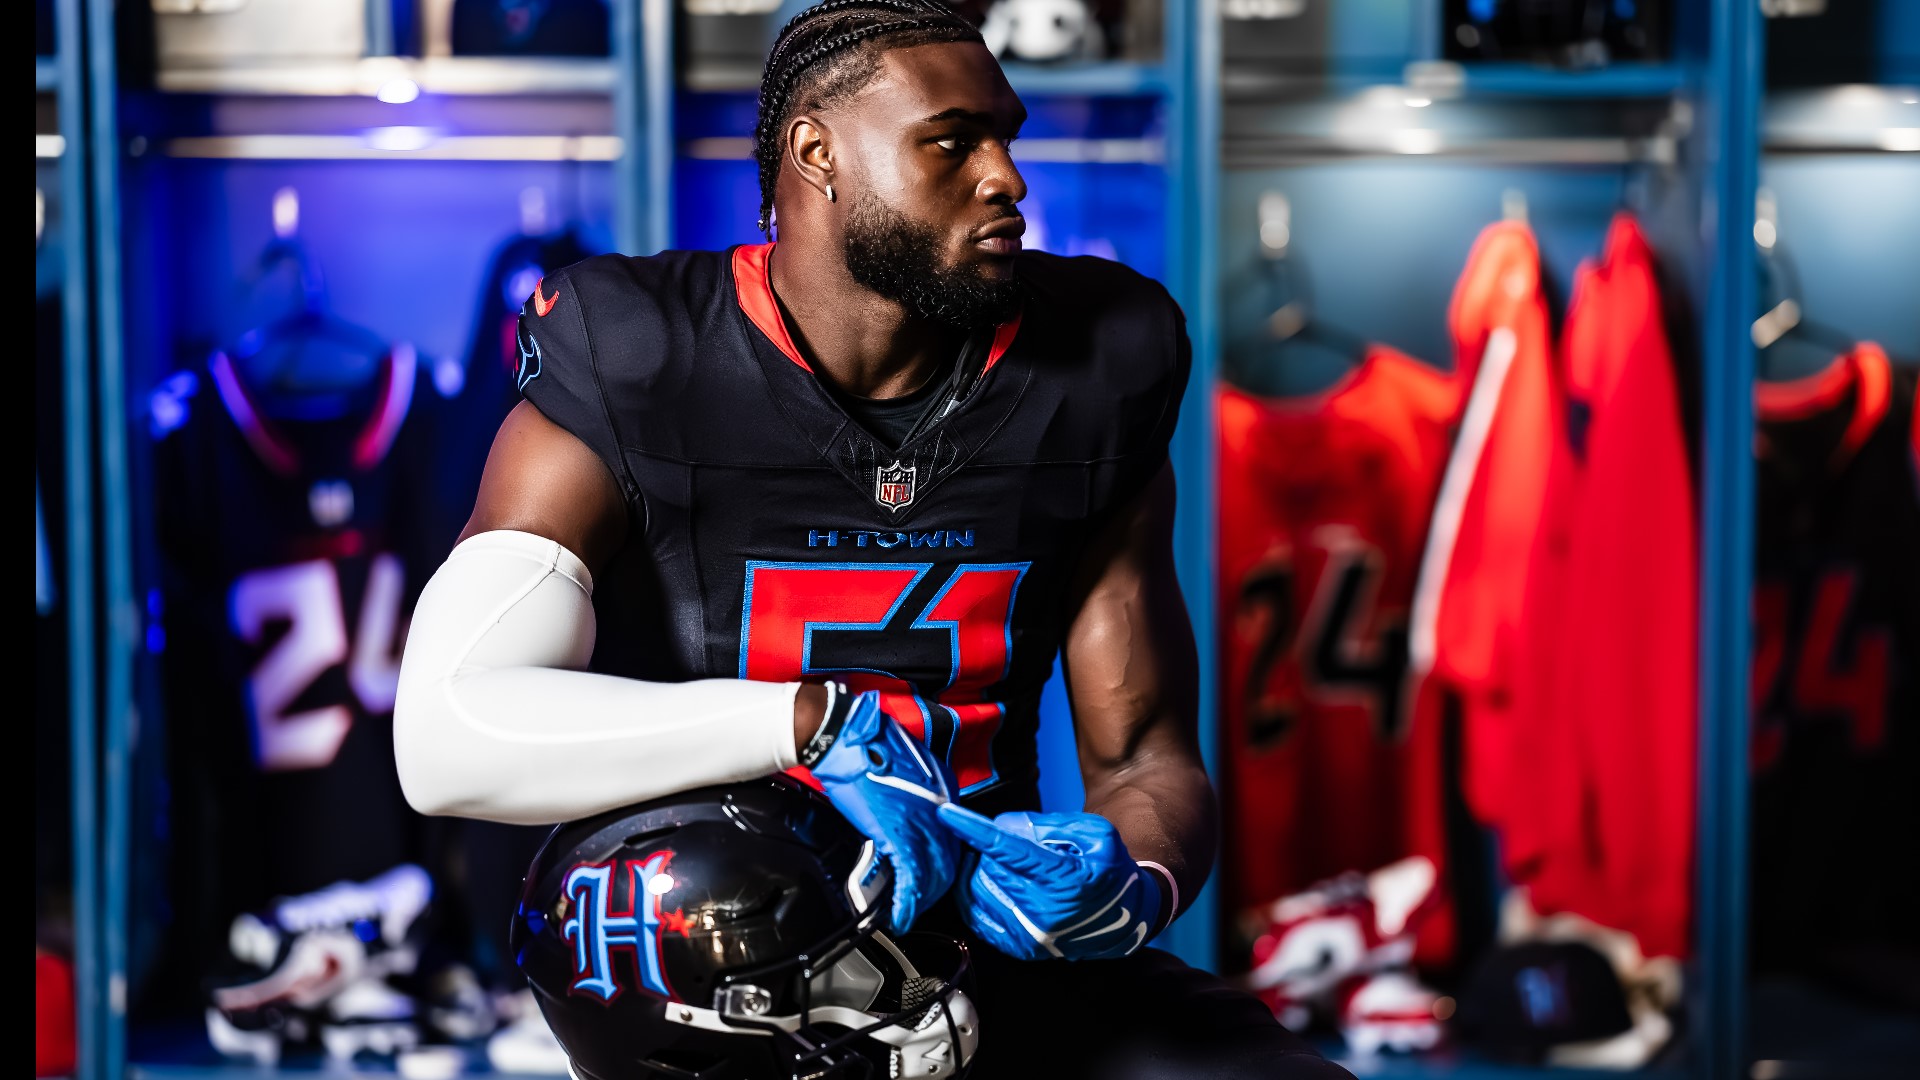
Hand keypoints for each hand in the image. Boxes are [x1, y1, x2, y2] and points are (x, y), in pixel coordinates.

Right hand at [811, 691, 960, 932]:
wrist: (845, 736)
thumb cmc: (864, 743)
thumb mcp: (900, 765)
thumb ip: (909, 793)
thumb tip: (900, 811)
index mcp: (945, 789)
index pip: (953, 837)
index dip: (941, 862)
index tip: (929, 876)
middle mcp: (943, 807)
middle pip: (950, 861)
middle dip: (935, 889)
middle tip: (917, 903)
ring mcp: (924, 821)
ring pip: (935, 875)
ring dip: (921, 900)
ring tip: (906, 913)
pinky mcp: (900, 834)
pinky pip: (912, 878)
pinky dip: (907, 902)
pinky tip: (899, 914)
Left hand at [939, 804, 1162, 961]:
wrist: (1129, 918)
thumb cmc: (1110, 870)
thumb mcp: (1093, 833)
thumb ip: (1047, 825)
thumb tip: (1002, 827)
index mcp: (1064, 878)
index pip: (1006, 849)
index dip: (973, 829)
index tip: (947, 813)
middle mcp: (1044, 911)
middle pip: (988, 867)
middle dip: (987, 848)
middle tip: (1007, 842)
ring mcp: (1031, 934)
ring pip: (977, 891)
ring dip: (979, 870)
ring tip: (1000, 863)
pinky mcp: (1022, 948)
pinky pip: (978, 917)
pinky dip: (974, 896)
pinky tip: (988, 883)